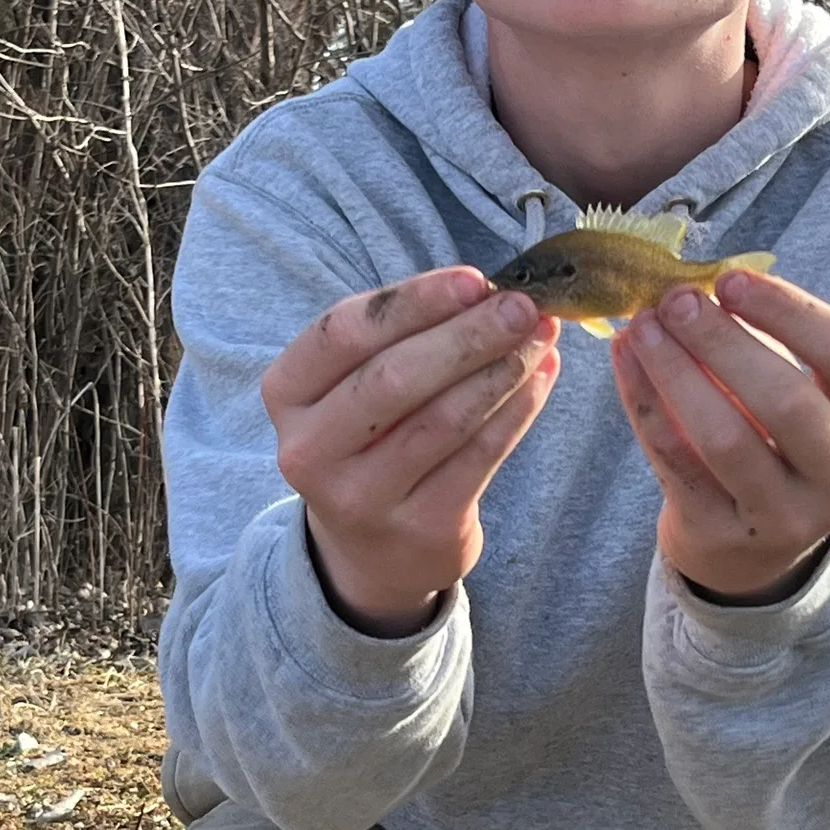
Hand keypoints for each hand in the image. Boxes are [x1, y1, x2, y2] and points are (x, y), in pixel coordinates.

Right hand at [261, 268, 559, 636]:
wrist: (372, 550)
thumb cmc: (373, 436)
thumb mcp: (358, 384)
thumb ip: (408, 335)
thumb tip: (493, 293)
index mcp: (287, 393)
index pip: (344, 332)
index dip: (413, 301)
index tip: (475, 279)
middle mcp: (310, 449)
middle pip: (394, 378)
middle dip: (468, 335)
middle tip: (524, 306)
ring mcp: (361, 497)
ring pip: (444, 419)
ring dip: (503, 369)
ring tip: (542, 336)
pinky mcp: (420, 528)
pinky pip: (479, 457)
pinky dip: (518, 410)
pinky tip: (541, 378)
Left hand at [610, 269, 829, 603]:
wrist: (753, 547)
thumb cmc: (778, 442)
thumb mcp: (801, 396)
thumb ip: (768, 344)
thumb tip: (696, 286)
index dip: (787, 310)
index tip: (731, 279)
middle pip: (787, 401)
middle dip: (722, 341)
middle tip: (675, 301)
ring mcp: (784, 517)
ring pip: (725, 438)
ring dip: (675, 372)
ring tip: (640, 327)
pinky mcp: (721, 534)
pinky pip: (674, 461)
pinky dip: (644, 403)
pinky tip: (625, 360)